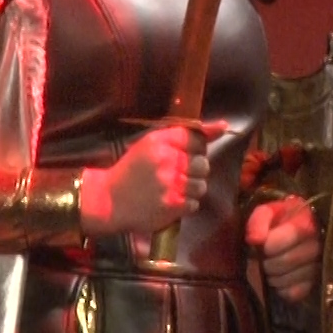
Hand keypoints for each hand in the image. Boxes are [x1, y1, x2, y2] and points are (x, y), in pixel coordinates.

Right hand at [79, 120, 227, 235]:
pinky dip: (185, 205)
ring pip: (201, 186)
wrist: (108, 200)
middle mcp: (166, 161)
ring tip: (172, 189)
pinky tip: (169, 201)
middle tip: (176, 174)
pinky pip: (194, 204)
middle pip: (203, 164)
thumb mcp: (153, 144)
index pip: (197, 139)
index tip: (184, 156)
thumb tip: (224, 126)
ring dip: (190, 189)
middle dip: (194, 170)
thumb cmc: (133, 170)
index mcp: (160, 142)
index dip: (195, 150)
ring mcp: (170, 184)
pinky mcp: (171, 205)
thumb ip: (187, 134)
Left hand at [247, 196, 320, 300]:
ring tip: (271, 268)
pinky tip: (280, 279)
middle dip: (268, 261)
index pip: (291, 235)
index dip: (270, 244)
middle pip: (287, 260)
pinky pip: (294, 293)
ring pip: (289, 279)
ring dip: (273, 276)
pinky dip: (281, 289)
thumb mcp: (268, 212)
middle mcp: (319, 244)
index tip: (261, 245)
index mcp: (309, 222)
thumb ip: (259, 220)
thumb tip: (256, 240)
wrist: (292, 233)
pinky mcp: (315, 285)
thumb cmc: (279, 222)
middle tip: (264, 258)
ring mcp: (320, 266)